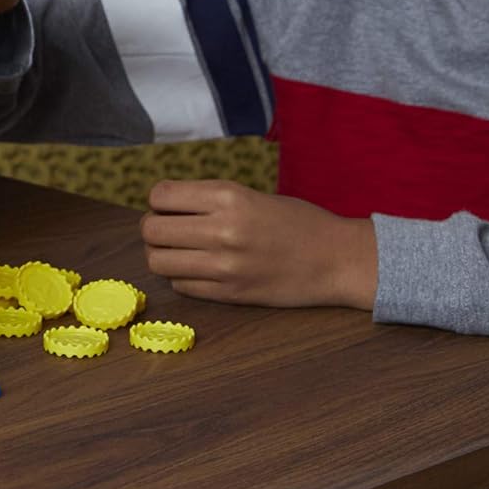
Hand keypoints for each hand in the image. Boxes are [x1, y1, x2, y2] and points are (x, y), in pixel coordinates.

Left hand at [140, 179, 377, 309]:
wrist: (337, 259)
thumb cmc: (294, 221)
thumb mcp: (248, 194)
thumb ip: (206, 200)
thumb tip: (160, 206)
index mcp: (227, 197)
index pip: (160, 196)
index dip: (158, 201)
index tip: (169, 205)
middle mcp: (222, 230)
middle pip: (151, 230)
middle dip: (153, 228)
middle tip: (168, 229)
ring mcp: (225, 266)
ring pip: (158, 262)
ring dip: (161, 255)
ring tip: (179, 251)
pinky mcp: (231, 295)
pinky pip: (181, 286)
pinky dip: (181, 277)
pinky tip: (199, 270)